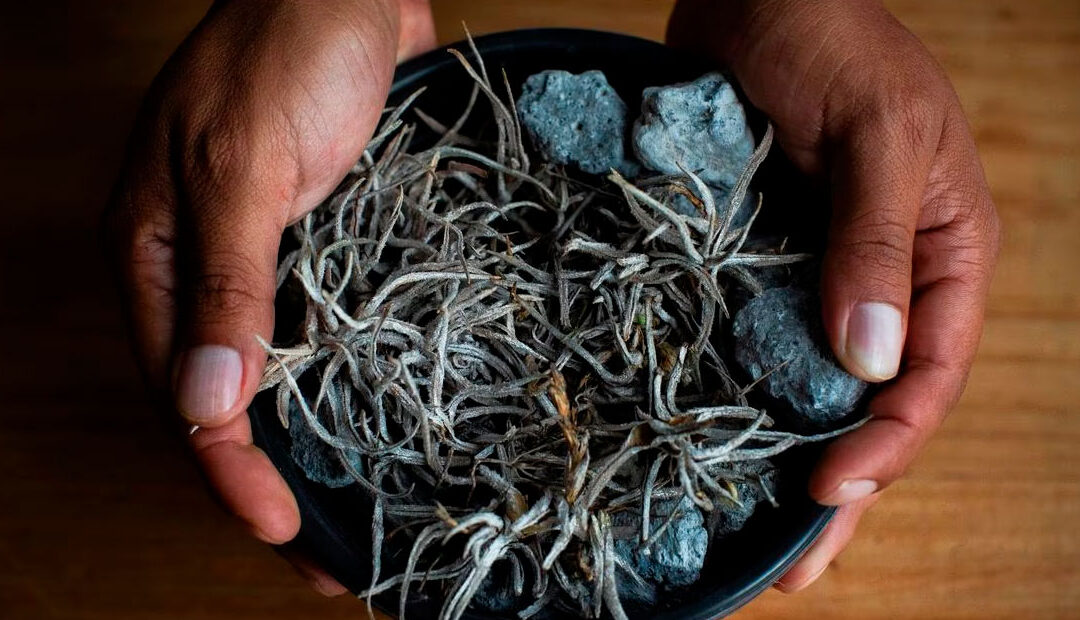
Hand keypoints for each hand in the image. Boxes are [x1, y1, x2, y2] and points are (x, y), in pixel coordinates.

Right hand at [104, 0, 434, 593]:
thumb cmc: (286, 47)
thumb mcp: (243, 164)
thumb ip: (226, 282)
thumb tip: (207, 404)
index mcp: (153, 254)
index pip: (182, 391)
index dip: (229, 470)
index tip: (282, 531)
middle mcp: (202, 268)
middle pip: (227, 398)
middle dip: (273, 478)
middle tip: (327, 551)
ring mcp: (267, 258)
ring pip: (281, 374)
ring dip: (315, 442)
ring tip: (359, 509)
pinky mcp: (324, 243)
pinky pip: (329, 331)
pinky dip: (349, 383)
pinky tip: (381, 424)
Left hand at [668, 0, 999, 590]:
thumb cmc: (826, 33)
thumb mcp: (870, 130)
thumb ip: (871, 240)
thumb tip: (869, 361)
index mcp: (941, 252)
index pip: (929, 374)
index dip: (886, 442)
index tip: (825, 488)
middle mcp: (881, 277)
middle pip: (868, 403)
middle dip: (838, 486)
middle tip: (794, 569)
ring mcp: (811, 274)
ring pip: (805, 386)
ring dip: (780, 457)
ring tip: (749, 537)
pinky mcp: (751, 263)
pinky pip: (747, 342)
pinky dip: (733, 396)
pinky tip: (703, 444)